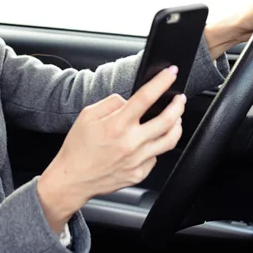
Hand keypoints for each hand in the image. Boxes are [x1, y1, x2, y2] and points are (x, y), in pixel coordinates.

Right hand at [37, 66, 185, 231]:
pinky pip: (156, 157)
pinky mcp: (139, 174)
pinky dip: (156, 146)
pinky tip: (151, 142)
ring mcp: (137, 160)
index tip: (171, 73)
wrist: (73, 179)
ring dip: (177, 125)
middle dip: (178, 105)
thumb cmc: (77, 147)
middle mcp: (130, 143)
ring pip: (169, 140)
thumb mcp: (86, 116)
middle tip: (180, 98)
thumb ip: (110, 103)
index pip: (146, 97)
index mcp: (117, 125)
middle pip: (167, 120)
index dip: (162, 82)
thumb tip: (128, 100)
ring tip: (176, 118)